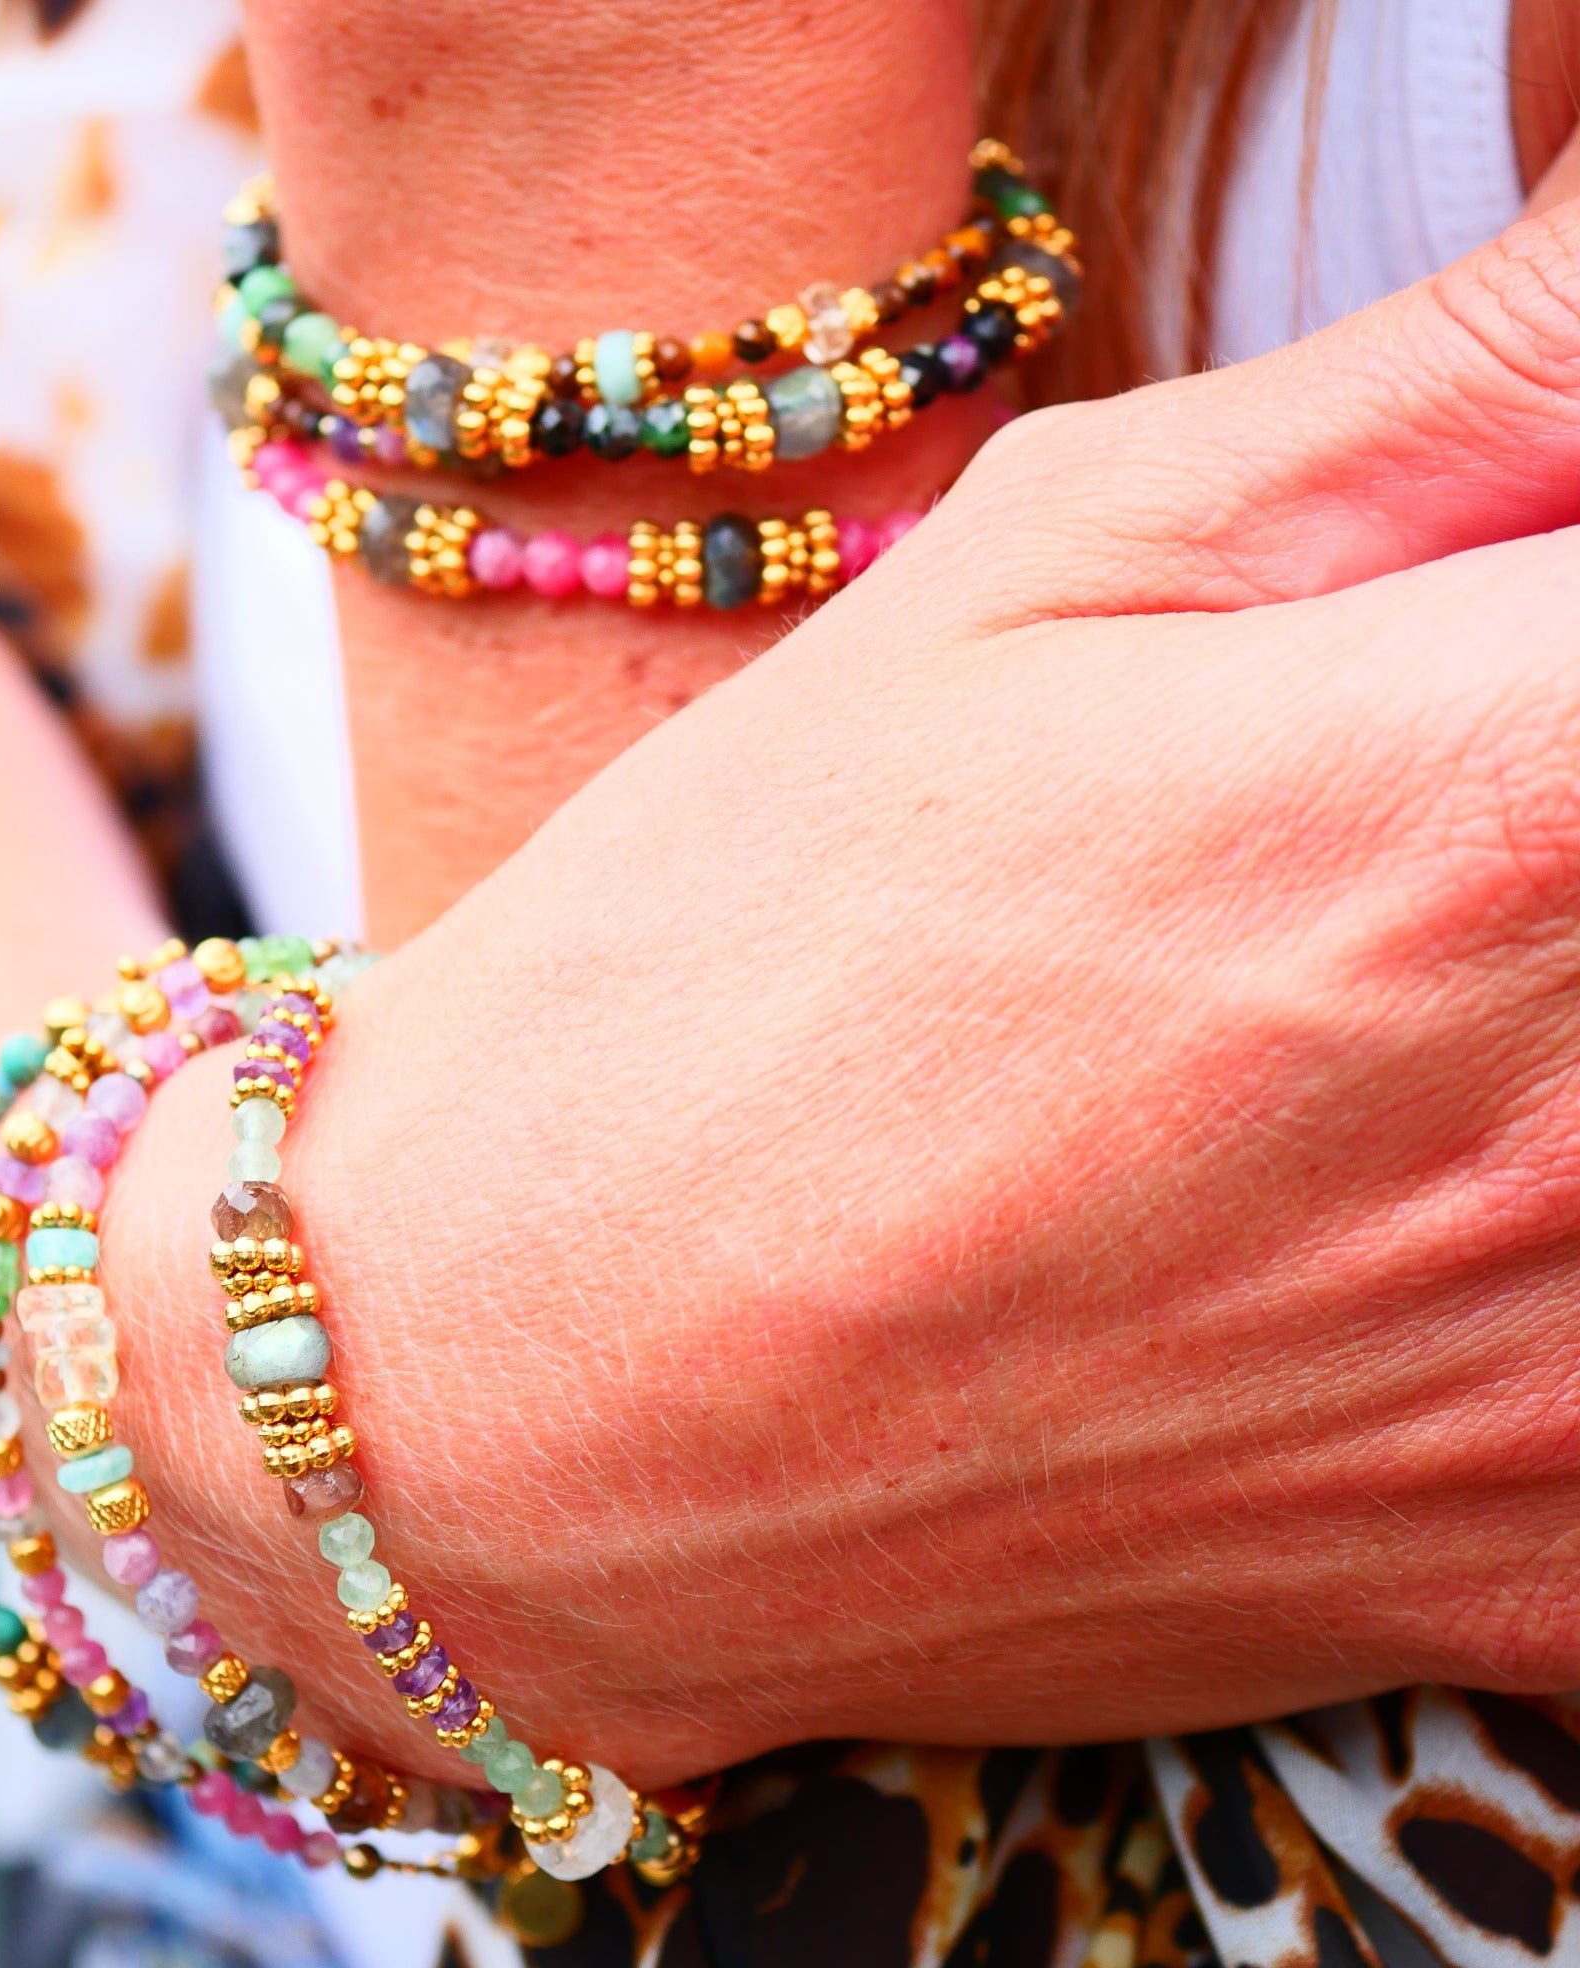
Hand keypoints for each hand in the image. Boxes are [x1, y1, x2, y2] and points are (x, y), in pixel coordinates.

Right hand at [87, 201, 1579, 1787]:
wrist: (517, 1396)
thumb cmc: (711, 979)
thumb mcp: (1027, 587)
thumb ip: (1449, 386)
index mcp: (1506, 793)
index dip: (1572, 593)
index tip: (1495, 620)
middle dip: (1559, 815)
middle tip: (1374, 845)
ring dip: (1561, 1019)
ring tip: (1351, 1020)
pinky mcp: (1538, 1583)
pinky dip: (1568, 1278)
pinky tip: (1415, 1225)